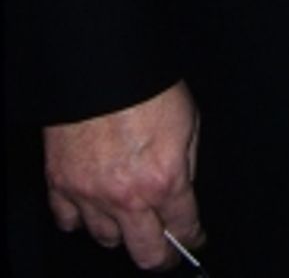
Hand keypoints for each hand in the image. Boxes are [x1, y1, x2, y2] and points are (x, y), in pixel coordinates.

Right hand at [44, 81, 202, 269]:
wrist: (101, 64)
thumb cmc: (148, 84)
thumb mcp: (188, 119)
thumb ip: (187, 162)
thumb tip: (183, 189)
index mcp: (165, 179)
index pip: (184, 228)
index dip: (193, 237)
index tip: (194, 238)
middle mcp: (128, 197)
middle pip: (146, 254)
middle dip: (161, 257)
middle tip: (166, 251)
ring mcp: (90, 194)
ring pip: (107, 240)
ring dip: (121, 234)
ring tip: (128, 221)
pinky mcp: (61, 184)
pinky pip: (68, 222)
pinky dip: (80, 220)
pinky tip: (91, 209)